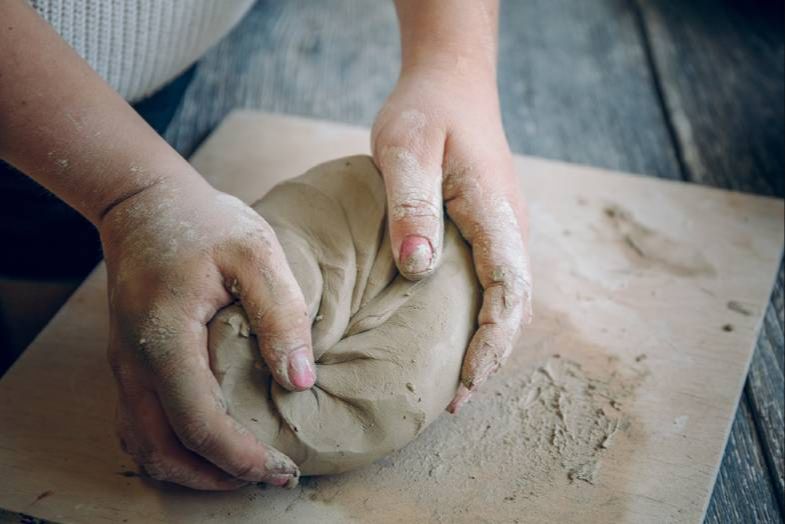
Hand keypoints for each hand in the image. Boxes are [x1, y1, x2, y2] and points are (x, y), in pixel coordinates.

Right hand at [100, 175, 315, 489]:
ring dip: (192, 470)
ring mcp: (125, 366)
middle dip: (218, 477)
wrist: (146, 205)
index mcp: (165, 340)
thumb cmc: (206, 224)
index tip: (284, 468)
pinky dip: (173, 449)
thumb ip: (280, 314)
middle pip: (164, 451)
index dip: (242, 458)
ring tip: (243, 470)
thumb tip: (300, 380)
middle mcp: (134, 363)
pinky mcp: (129, 363)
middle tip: (272, 476)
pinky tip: (209, 445)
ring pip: (145, 446)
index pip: (199, 424)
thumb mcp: (255, 253)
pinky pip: (139, 425)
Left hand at [372, 65, 532, 412]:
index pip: (508, 291)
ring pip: (509, 298)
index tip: (464, 383)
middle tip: (454, 400)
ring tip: (455, 381)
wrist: (452, 82)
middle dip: (491, 356)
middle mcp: (511, 226)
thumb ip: (411, 204)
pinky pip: (497, 283)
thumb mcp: (404, 149)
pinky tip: (453, 335)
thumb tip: (419, 267)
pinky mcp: (491, 228)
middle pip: (516, 306)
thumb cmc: (426, 112)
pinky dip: (483, 317)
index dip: (491, 343)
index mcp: (494, 211)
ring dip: (489, 341)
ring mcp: (505, 228)